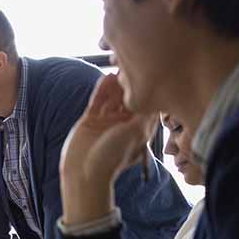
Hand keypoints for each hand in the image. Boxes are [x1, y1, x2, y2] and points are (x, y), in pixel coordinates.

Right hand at [60, 74, 158, 223]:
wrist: (85, 171)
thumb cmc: (113, 157)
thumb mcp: (136, 134)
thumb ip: (144, 114)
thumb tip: (153, 94)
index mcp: (138, 130)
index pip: (145, 106)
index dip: (147, 92)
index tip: (150, 75)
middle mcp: (122, 124)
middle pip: (128, 100)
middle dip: (130, 85)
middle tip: (133, 67)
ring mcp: (105, 121)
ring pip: (112, 98)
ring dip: (116, 85)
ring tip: (119, 68)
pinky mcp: (89, 120)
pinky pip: (97, 101)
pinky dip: (101, 90)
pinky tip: (105, 77)